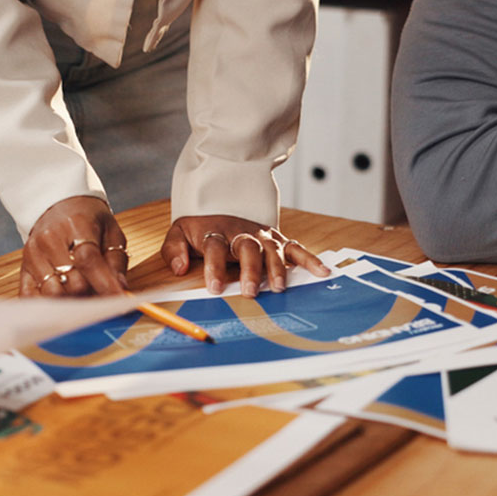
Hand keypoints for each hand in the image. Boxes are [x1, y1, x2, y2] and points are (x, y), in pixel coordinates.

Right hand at [19, 196, 128, 296]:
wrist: (59, 206)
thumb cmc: (90, 222)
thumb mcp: (111, 232)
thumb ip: (116, 261)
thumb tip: (121, 290)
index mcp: (75, 224)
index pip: (88, 260)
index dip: (105, 284)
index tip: (118, 300)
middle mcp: (49, 239)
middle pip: (72, 283)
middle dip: (92, 293)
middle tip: (101, 292)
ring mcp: (33, 255)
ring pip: (53, 294)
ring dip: (72, 301)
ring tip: (83, 293)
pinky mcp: (23, 268)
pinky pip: (31, 297)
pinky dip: (49, 305)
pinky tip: (63, 300)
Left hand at [161, 215, 329, 296]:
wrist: (221, 204)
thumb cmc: (200, 229)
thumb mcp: (179, 233)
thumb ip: (174, 250)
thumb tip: (180, 267)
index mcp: (216, 232)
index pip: (215, 248)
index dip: (215, 267)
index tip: (214, 288)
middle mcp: (242, 233)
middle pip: (247, 248)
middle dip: (250, 270)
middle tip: (249, 292)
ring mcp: (263, 236)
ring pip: (272, 249)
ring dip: (276, 268)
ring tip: (278, 287)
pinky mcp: (278, 240)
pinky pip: (296, 249)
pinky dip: (310, 260)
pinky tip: (322, 272)